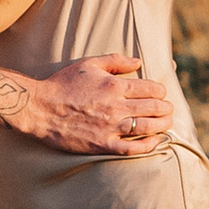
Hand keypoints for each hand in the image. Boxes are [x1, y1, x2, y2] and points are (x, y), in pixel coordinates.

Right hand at [22, 57, 171, 155]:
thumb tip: (138, 61)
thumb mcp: (89, 64)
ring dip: (163, 125)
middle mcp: (116, 106)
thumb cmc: (63, 84)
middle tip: (168, 109)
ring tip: (167, 123)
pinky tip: (155, 141)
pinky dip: (148, 145)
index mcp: (115, 86)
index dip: (161, 91)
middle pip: (153, 108)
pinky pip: (133, 148)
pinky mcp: (103, 145)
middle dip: (166, 108)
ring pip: (148, 127)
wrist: (40, 108)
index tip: (161, 94)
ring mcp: (110, 127)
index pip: (151, 88)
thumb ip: (116, 60)